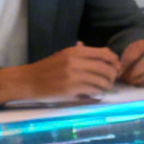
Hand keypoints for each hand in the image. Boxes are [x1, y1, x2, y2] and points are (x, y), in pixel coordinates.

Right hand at [0, 43, 119, 106]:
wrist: (27, 81)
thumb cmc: (47, 69)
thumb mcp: (64, 55)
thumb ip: (83, 54)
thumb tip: (107, 55)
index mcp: (76, 51)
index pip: (105, 53)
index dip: (115, 61)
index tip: (116, 67)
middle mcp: (76, 61)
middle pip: (107, 67)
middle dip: (113, 75)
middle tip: (112, 80)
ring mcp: (74, 75)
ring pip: (102, 80)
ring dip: (107, 85)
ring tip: (104, 87)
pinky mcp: (71, 89)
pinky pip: (94, 90)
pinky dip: (98, 92)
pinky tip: (95, 92)